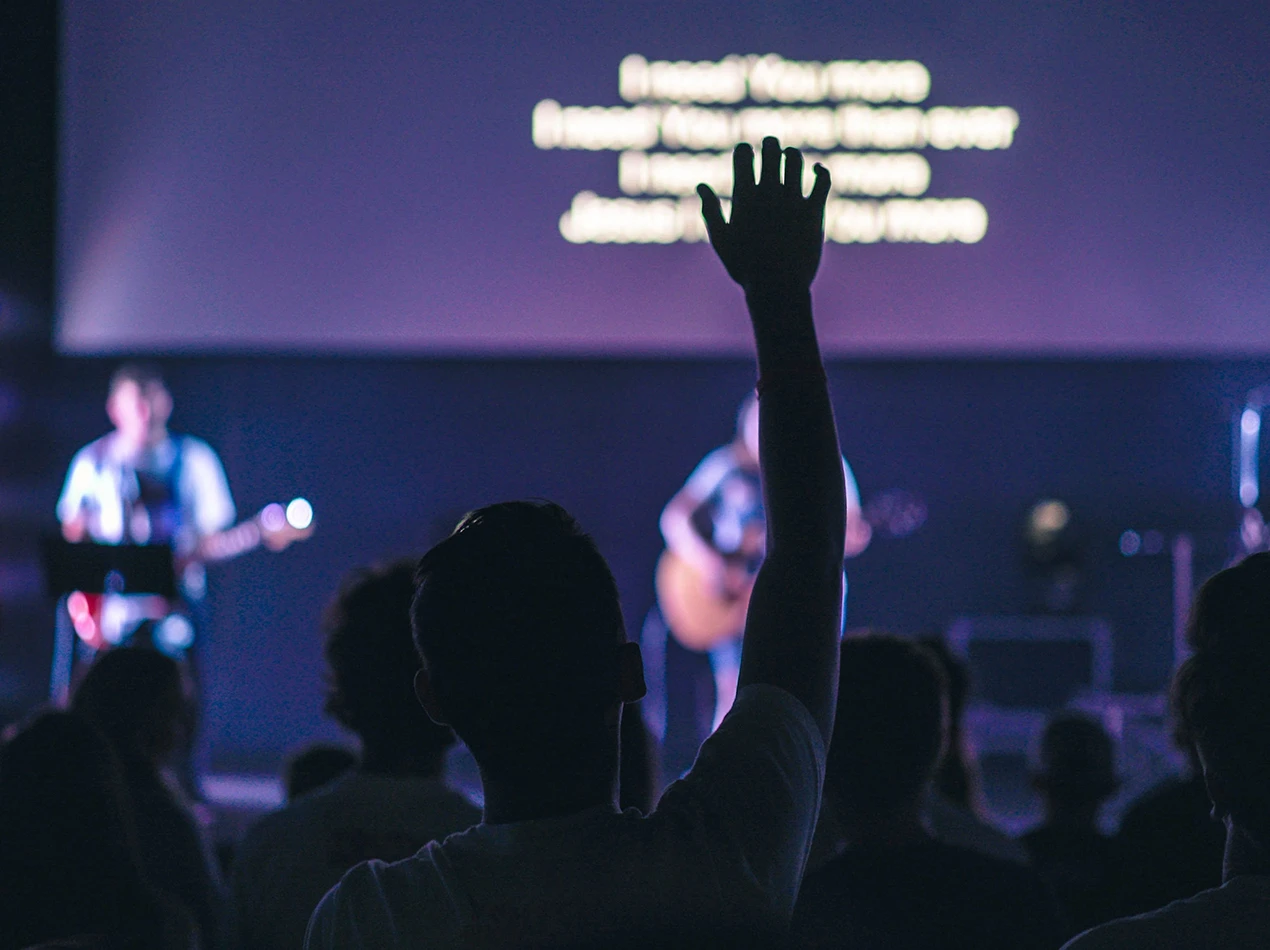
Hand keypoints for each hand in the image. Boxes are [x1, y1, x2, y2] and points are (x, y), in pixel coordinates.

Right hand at [697, 137, 830, 293]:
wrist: (777, 288)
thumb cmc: (745, 267)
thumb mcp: (721, 240)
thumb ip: (710, 211)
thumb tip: (702, 186)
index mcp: (744, 197)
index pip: (743, 154)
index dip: (744, 150)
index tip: (746, 156)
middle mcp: (769, 193)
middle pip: (771, 149)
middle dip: (769, 145)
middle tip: (770, 149)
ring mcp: (793, 200)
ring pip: (795, 159)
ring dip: (791, 155)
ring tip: (789, 160)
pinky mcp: (814, 211)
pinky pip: (823, 179)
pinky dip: (820, 171)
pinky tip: (816, 171)